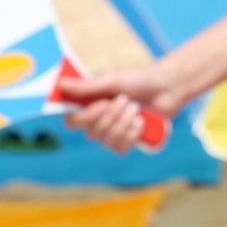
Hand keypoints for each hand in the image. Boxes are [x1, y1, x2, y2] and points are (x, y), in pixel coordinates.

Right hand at [58, 65, 180, 154]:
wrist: (166, 88)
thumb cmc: (137, 79)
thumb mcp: (112, 80)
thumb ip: (87, 86)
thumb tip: (61, 84)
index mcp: (88, 103)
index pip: (72, 121)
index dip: (83, 117)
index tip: (100, 105)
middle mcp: (96, 119)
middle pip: (90, 132)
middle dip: (111, 116)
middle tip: (125, 99)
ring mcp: (111, 131)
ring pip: (106, 141)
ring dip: (123, 123)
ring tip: (135, 108)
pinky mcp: (125, 141)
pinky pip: (119, 147)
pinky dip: (131, 134)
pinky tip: (140, 121)